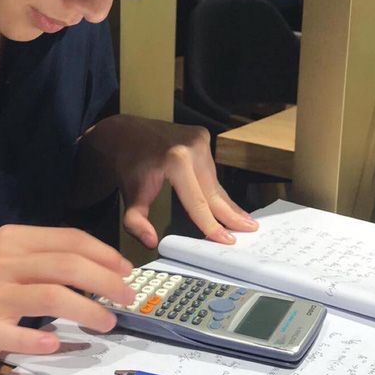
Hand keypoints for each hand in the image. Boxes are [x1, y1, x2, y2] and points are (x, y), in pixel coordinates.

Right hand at [0, 225, 134, 362]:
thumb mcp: (4, 258)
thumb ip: (43, 258)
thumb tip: (99, 268)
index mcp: (12, 241)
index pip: (68, 239)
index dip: (104, 254)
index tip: (127, 271)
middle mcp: (3, 264)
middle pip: (66, 265)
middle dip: (106, 281)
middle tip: (127, 298)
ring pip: (51, 296)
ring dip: (87, 310)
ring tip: (107, 322)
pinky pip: (17, 335)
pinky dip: (41, 339)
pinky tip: (58, 343)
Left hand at [82, 115, 258, 248]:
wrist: (124, 132)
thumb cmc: (128, 166)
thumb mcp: (129, 196)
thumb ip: (136, 223)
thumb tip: (152, 243)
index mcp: (175, 161)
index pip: (197, 202)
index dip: (212, 225)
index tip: (226, 241)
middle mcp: (192, 147)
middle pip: (213, 191)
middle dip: (230, 215)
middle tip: (250, 231)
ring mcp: (199, 138)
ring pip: (213, 180)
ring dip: (224, 202)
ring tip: (242, 221)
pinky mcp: (202, 135)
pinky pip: (210, 169)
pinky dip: (214, 187)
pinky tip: (227, 203)